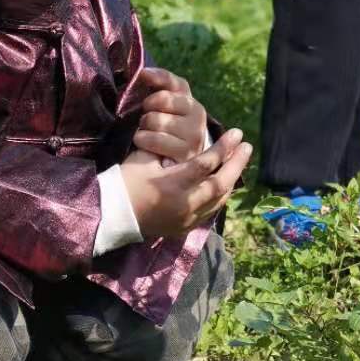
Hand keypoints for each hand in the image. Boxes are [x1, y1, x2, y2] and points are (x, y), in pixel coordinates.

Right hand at [120, 129, 252, 239]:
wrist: (112, 215)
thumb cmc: (125, 182)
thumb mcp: (144, 159)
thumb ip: (168, 148)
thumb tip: (190, 138)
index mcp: (172, 185)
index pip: (206, 164)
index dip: (224, 147)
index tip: (237, 133)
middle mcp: (185, 204)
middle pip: (221, 184)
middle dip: (236, 164)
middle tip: (247, 147)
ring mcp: (187, 219)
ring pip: (220, 200)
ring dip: (231, 180)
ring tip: (238, 163)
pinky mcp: (185, 227)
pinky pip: (211, 210)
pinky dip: (220, 195)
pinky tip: (224, 183)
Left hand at [133, 67, 206, 163]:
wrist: (173, 162)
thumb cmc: (162, 130)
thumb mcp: (163, 107)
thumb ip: (158, 85)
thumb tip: (143, 72)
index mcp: (191, 100)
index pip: (172, 81)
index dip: (155, 77)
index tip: (143, 76)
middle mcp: (198, 114)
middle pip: (161, 99)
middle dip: (147, 108)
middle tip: (146, 119)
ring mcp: (195, 134)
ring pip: (156, 119)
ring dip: (143, 127)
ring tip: (147, 133)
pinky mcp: (186, 152)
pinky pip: (154, 139)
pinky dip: (143, 140)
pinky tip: (145, 144)